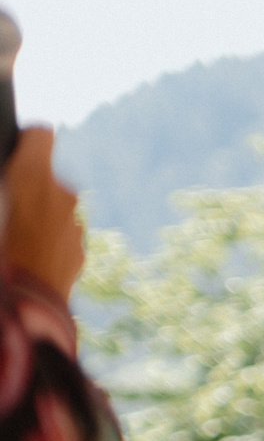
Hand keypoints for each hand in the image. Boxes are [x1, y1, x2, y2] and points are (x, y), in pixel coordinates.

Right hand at [2, 129, 84, 299]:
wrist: (24, 305)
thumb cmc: (1, 253)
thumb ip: (8, 184)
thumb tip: (11, 189)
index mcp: (31, 176)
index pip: (41, 135)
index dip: (26, 143)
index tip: (14, 155)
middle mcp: (61, 195)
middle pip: (45, 178)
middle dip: (27, 188)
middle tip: (4, 209)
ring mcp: (74, 224)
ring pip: (55, 209)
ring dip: (37, 217)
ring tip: (11, 240)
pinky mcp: (79, 250)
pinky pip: (61, 235)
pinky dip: (47, 241)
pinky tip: (26, 258)